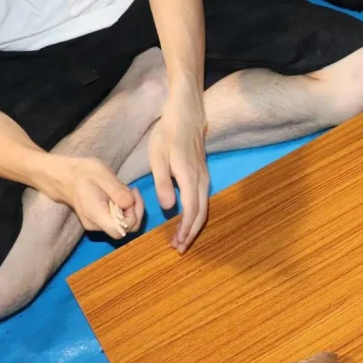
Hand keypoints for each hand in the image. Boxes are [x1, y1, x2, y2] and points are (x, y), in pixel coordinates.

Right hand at [41, 156, 144, 238]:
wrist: (65, 176)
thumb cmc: (83, 173)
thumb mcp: (103, 176)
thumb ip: (118, 192)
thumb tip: (130, 204)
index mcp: (96, 215)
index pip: (121, 230)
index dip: (133, 215)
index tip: (132, 195)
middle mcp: (96, 225)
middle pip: (125, 228)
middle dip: (135, 210)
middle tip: (132, 191)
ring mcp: (96, 224)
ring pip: (123, 224)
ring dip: (130, 208)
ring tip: (124, 190)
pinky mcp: (99, 220)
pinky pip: (117, 219)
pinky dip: (123, 208)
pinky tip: (119, 195)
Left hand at [149, 85, 208, 252]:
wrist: (187, 114)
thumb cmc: (169, 133)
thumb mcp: (158, 157)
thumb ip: (163, 183)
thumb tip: (168, 207)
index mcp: (189, 177)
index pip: (191, 211)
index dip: (185, 230)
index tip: (177, 244)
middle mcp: (201, 180)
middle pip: (201, 213)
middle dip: (192, 233)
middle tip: (180, 248)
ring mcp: (204, 176)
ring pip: (204, 207)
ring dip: (195, 225)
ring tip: (183, 238)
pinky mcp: (202, 173)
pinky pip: (203, 199)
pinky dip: (196, 213)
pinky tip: (188, 218)